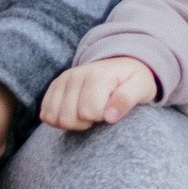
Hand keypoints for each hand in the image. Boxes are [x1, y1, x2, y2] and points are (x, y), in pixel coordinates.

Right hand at [40, 54, 160, 133]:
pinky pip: (45, 113)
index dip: (101, 118)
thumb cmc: (134, 81)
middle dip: (85, 123)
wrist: (123, 65)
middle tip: (99, 115)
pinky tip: (74, 114)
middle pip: (68, 117)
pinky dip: (58, 120)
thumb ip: (127, 99)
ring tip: (87, 115)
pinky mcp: (55, 86)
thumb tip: (109, 116)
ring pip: (54, 117)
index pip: (89, 112)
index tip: (111, 112)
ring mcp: (63, 79)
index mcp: (98, 75)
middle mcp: (76, 74)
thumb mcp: (142, 88)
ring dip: (71, 123)